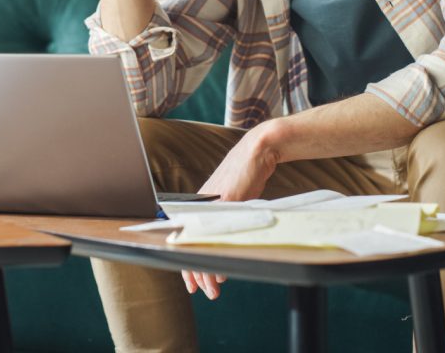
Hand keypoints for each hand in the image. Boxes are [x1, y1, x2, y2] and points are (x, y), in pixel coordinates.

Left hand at [181, 123, 280, 299]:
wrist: (257, 152)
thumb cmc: (245, 175)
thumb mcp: (231, 200)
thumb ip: (223, 219)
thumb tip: (219, 244)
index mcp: (200, 207)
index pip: (188, 241)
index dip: (189, 264)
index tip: (192, 283)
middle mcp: (201, 208)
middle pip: (191, 248)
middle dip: (197, 274)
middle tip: (205, 292)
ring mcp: (212, 206)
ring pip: (201, 246)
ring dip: (207, 272)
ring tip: (213, 289)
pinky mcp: (226, 202)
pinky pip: (217, 236)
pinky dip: (217, 256)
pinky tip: (219, 271)